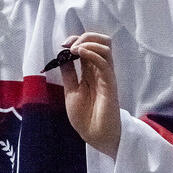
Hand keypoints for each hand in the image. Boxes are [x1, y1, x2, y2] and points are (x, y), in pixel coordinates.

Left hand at [60, 32, 121, 157]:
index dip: (77, 40)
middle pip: (102, 41)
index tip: (63, 44)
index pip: (89, 46)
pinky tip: (80, 53)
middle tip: (69, 45)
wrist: (94, 136)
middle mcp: (100, 70)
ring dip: (88, 42)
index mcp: (91, 71)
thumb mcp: (71, 91)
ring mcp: (106, 75)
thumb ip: (69, 74)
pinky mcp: (110, 83)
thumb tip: (61, 57)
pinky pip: (104, 63)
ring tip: (74, 49)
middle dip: (85, 36)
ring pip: (106, 47)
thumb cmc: (85, 117)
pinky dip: (92, 53)